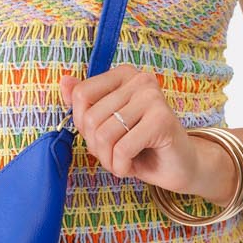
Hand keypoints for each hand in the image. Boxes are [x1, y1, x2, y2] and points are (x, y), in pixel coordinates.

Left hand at [59, 65, 218, 198]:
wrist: (179, 167)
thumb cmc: (141, 146)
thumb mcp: (107, 125)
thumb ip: (85, 104)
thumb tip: (63, 82)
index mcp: (124, 75)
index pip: (81, 95)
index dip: (82, 124)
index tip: (99, 137)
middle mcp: (140, 79)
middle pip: (91, 117)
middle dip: (97, 147)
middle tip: (113, 156)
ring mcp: (153, 97)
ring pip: (104, 134)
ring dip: (108, 160)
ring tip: (123, 162)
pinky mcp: (162, 120)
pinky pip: (122, 148)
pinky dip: (121, 166)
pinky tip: (132, 166)